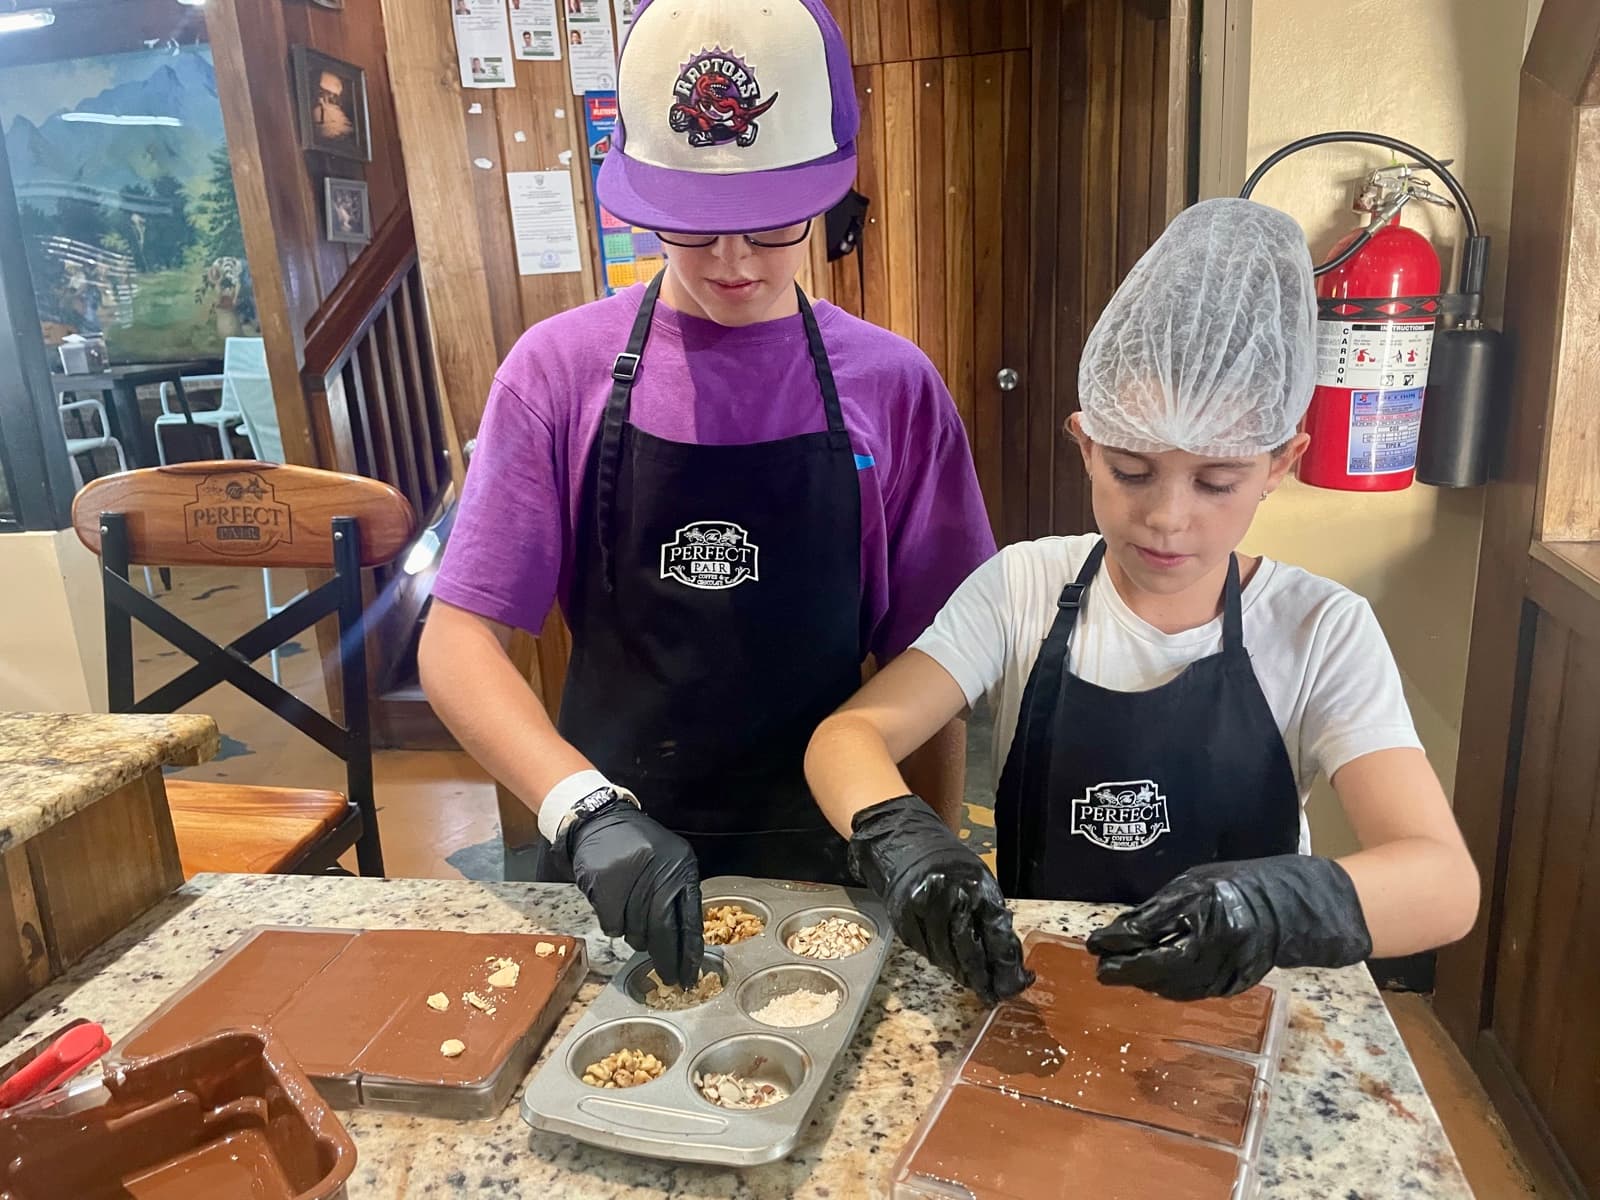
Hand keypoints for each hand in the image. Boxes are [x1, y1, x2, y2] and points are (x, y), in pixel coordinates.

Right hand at [556, 803, 703, 987]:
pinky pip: (613, 926)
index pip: (691, 920)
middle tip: (669, 979)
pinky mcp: (605, 884)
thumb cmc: (641, 848)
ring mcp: (632, 879)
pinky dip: (615, 926)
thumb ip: (680, 897)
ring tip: (634, 921)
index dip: (690, 952)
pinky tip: (615, 910)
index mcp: (682, 869)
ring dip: (637, 937)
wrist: (603, 821)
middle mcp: (660, 874)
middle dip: (667, 960)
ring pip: (637, 933)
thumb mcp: (671, 864)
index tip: (690, 975)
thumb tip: (686, 946)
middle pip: (665, 932)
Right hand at [848, 795, 1032, 1004]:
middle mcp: (951, 897)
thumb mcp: (977, 878)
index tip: (1015, 982)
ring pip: (945, 954)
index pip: (997, 933)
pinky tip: (947, 966)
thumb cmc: (947, 862)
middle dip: (982, 976)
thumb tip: (1006, 953)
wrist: (902, 841)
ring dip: (960, 973)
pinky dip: (937, 961)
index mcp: (976, 886)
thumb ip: (990, 911)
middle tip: (991, 994)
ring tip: (971, 983)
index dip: (1006, 962)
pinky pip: (923, 949)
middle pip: (969, 949)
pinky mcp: (903, 918)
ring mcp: (924, 909)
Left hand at [1085, 855, 1371, 999]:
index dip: (1120, 947)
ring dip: (1147, 982)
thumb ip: (1157, 912)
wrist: (1290, 906)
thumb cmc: (1236, 885)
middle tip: (1102, 969)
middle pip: (1163, 972)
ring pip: (1177, 987)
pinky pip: (1194, 991)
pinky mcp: (1236, 987)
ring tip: (1124, 972)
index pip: (1153, 941)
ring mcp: (1231, 973)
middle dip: (1130, 971)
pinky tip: (1155, 979)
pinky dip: (1170, 987)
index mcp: (1210, 921)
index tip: (1093, 947)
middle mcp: (1222, 952)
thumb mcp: (1192, 886)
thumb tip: (1118, 932)